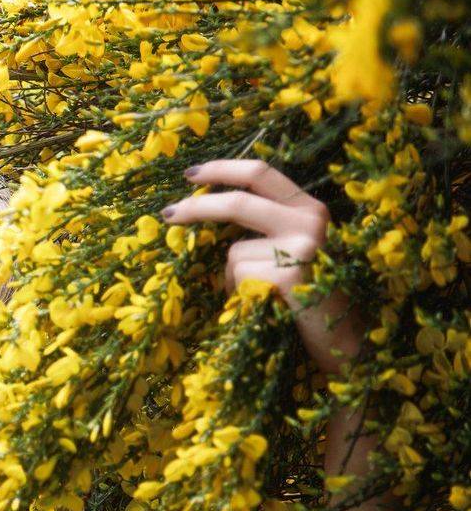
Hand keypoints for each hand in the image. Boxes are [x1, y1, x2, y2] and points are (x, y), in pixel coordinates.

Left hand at [160, 158, 364, 374]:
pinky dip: (240, 295)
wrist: (344, 341)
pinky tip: (265, 306)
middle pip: (238, 202)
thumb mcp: (291, 252)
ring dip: (233, 279)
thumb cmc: (307, 297)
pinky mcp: (287, 275)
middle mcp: (309, 220)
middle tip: (167, 213)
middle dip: (197, 207)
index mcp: (309, 209)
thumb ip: (262, 229)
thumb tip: (205, 212)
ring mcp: (301, 246)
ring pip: (234, 253)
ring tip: (261, 296)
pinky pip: (239, 278)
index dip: (222, 169)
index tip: (190, 174)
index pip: (261, 173)